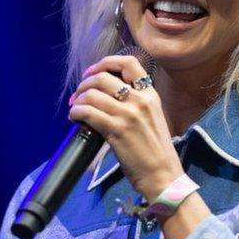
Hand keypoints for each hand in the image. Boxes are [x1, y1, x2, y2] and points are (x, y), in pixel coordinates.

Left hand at [68, 55, 182, 200]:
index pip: (129, 63)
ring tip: (75, 108)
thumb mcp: (153, 119)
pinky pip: (88, 112)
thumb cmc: (156, 153)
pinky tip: (74, 118)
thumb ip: (137, 104)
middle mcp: (141, 100)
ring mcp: (129, 115)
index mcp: (151, 95)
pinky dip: (76, 112)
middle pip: (103, 77)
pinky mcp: (117, 130)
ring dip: (78, 99)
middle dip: (85, 83)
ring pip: (92, 94)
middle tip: (78, 94)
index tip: (93, 72)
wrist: (164, 177)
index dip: (105, 62)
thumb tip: (109, 97)